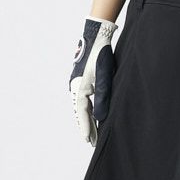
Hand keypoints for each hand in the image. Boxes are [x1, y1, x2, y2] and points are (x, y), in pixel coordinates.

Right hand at [69, 16, 118, 144]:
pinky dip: (88, 110)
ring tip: (92, 132)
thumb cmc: (100, 55)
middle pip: (81, 112)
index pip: (83, 114)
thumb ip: (102, 98)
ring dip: (87, 119)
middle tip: (91, 142)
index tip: (88, 141)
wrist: (95, 37)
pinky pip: (83, 100)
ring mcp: (77, 84)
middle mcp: (75, 88)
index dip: (86, 128)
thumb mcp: (104, 77)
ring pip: (82, 107)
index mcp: (79, 89)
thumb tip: (99, 118)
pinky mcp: (81, 80)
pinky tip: (93, 114)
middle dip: (86, 127)